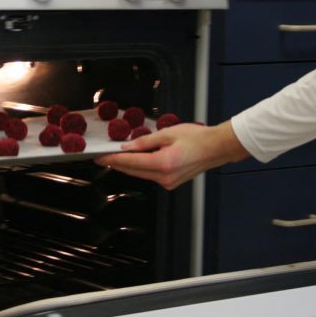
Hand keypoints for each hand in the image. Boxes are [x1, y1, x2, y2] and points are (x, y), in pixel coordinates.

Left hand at [94, 121, 250, 189]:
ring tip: (117, 156)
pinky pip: (150, 175)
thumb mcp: (167, 133)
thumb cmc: (196, 138)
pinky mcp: (171, 183)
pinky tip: (136, 159)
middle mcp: (164, 177)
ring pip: (141, 174)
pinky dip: (141, 168)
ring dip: (129, 166)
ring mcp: (168, 182)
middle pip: (133, 171)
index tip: (100, 156)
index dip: (112, 159)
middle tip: (103, 156)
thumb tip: (126, 147)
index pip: (130, 163)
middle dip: (117, 164)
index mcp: (163, 163)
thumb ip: (144, 141)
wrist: (216, 148)